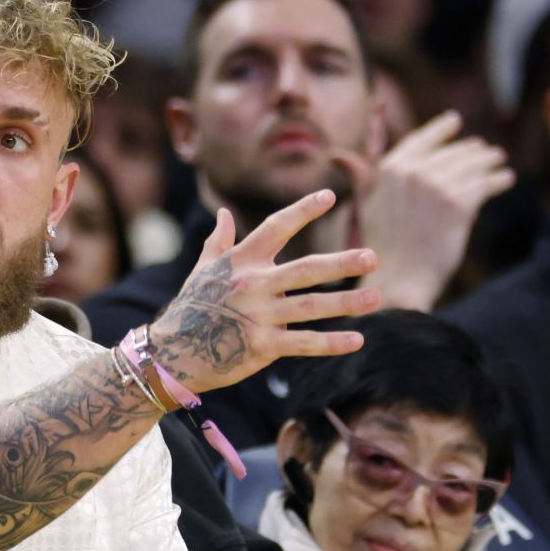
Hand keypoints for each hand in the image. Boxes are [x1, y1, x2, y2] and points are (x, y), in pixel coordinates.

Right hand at [150, 193, 381, 394]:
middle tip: (372, 257)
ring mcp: (258, 316)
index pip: (276, 227)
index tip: (330, 197)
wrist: (172, 353)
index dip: (303, 211)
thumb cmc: (191, 308)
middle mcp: (253, 285)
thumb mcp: (202, 270)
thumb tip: (224, 212)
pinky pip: (303, 343)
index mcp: (241, 262)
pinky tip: (357, 340)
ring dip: (346, 303)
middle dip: (340, 263)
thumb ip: (218, 241)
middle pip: (305, 270)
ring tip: (376, 297)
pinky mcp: (262, 347)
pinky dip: (330, 343)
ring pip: (310, 306)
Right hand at [331, 111, 513, 311]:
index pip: (422, 140)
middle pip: (451, 152)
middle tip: (486, 150)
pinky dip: (499, 180)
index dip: (440, 129)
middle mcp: (413, 172)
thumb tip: (336, 154)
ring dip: (489, 161)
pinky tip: (506, 179)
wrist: (398, 278)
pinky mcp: (459, 205)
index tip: (455, 121)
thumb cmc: (381, 246)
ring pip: (472, 165)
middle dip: (472, 150)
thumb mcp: (365, 205)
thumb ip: (362, 176)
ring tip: (498, 160)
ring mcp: (437, 187)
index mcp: (390, 169)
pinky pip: (485, 184)